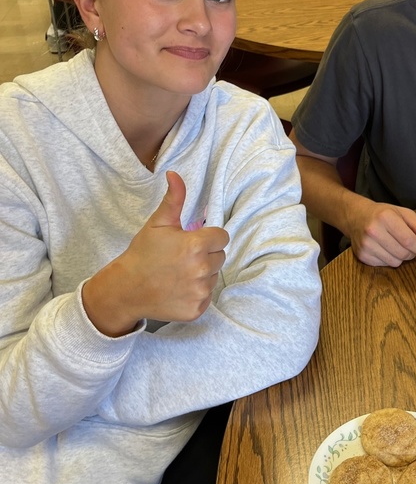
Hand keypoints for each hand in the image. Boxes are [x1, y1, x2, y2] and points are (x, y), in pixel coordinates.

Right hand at [82, 172, 229, 335]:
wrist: (125, 289)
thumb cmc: (143, 253)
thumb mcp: (158, 223)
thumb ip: (174, 199)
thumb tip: (175, 174)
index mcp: (196, 245)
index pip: (222, 237)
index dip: (208, 237)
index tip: (191, 241)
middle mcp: (201, 269)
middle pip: (220, 256)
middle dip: (206, 254)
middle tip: (182, 258)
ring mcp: (200, 291)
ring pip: (214, 276)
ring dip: (202, 274)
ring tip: (178, 273)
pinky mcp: (197, 309)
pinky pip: (207, 296)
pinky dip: (196, 293)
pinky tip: (178, 289)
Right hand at [346, 200, 415, 266]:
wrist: (356, 216)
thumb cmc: (383, 214)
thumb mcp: (403, 213)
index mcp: (386, 217)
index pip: (409, 241)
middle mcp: (373, 231)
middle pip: (403, 253)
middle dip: (411, 252)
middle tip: (408, 245)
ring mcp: (366, 245)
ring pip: (395, 262)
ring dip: (400, 257)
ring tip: (396, 246)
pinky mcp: (362, 256)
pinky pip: (385, 265)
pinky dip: (389, 259)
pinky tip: (384, 249)